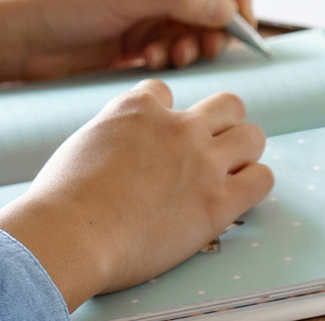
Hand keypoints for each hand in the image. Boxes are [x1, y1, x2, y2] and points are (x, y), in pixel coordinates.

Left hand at [0, 0, 254, 81]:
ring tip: (178, 57)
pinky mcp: (139, 39)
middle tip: (211, 47)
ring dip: (196, 44)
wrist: (16, 38)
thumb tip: (227, 9)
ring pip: (199, 26)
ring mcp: (149, 9)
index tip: (240, 19)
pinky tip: (153, 63)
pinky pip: (177, 48)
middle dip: (218, 23)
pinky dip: (175, 58)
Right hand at [0, 80, 273, 311]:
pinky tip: (238, 195)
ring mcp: (202, 162)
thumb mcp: (84, 143)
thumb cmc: (63, 200)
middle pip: (227, 104)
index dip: (164, 113)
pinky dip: (254, 183)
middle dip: (222, 122)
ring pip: (252, 135)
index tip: (158, 135)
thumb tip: (120, 146)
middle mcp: (178, 127)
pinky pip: (261, 179)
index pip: (165, 91)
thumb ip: (113, 135)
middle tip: (210, 148)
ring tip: (230, 171)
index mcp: (139, 109)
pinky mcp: (218, 202)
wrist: (71, 233)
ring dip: (243, 151)